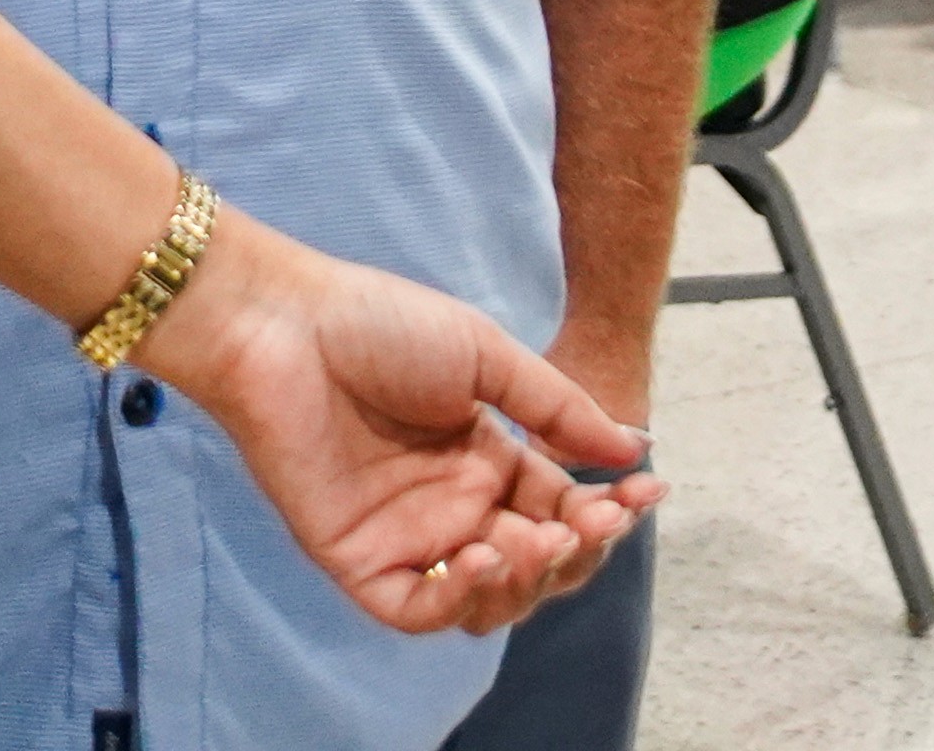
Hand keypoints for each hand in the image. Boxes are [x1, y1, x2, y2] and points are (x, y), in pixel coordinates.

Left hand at [146, 214, 658, 642]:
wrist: (285, 325)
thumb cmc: (379, 324)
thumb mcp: (486, 356)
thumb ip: (555, 408)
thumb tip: (630, 449)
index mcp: (486, 459)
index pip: (562, 507)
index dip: (608, 510)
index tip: (648, 491)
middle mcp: (453, 506)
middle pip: (536, 564)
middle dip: (577, 550)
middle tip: (592, 521)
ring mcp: (407, 537)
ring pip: (488, 598)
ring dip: (527, 580)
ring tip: (537, 539)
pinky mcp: (359, 561)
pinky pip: (421, 608)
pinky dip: (460, 598)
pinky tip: (482, 553)